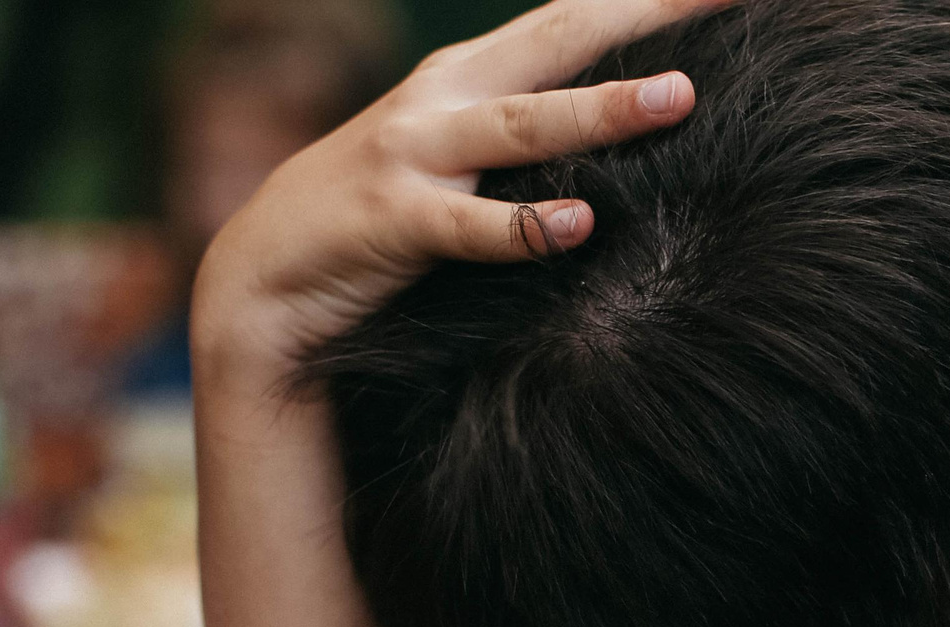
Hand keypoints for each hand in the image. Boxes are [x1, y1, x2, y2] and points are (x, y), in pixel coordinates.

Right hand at [193, 0, 729, 385]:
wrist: (269, 278)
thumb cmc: (386, 215)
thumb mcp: (464, 155)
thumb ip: (536, 135)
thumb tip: (639, 127)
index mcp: (473, 74)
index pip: (576, 18)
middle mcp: (447, 96)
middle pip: (561, 40)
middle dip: (644, 15)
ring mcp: (418, 154)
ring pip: (524, 124)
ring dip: (603, 111)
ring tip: (680, 97)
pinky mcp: (396, 221)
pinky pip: (472, 227)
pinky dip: (525, 226)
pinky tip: (579, 224)